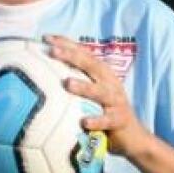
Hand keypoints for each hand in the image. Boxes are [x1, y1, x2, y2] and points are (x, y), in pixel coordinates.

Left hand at [44, 34, 148, 157]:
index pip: (83, 53)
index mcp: (101, 73)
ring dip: (84, 87)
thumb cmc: (103, 109)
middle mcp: (109, 83)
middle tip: (53, 51)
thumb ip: (74, 80)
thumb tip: (42, 72)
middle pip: (91, 65)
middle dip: (72, 56)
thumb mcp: (91, 92)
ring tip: (67, 83)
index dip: (66, 43)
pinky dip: (96, 121)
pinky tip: (83, 122)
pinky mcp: (119, 120)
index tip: (45, 38)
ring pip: (100, 92)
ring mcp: (116, 100)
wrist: (131, 134)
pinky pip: (107, 120)